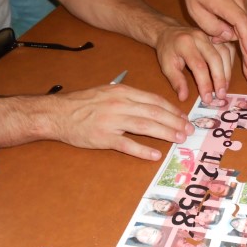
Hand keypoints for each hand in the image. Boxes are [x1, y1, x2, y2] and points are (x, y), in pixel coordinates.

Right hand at [47, 84, 193, 159]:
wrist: (57, 113)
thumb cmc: (82, 103)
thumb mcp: (107, 91)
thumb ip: (128, 96)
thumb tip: (150, 104)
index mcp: (122, 92)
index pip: (154, 100)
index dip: (172, 109)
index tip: (184, 117)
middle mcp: (120, 104)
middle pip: (155, 113)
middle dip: (175, 122)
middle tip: (188, 130)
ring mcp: (112, 121)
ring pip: (146, 126)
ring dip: (166, 133)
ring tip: (179, 139)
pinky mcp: (104, 137)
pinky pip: (127, 145)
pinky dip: (143, 150)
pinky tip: (155, 155)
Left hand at [155, 25, 235, 101]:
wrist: (168, 31)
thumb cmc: (167, 50)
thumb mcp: (167, 66)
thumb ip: (176, 81)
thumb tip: (184, 98)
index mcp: (185, 44)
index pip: (199, 66)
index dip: (205, 84)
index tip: (207, 99)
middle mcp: (199, 37)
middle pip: (215, 59)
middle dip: (220, 79)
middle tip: (221, 96)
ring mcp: (210, 35)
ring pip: (225, 53)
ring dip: (227, 72)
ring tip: (224, 88)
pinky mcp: (216, 36)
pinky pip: (228, 49)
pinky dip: (230, 63)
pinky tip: (227, 75)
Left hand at [180, 0, 246, 76]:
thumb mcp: (195, 10)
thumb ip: (212, 26)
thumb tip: (229, 37)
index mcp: (226, 1)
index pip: (242, 25)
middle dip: (245, 46)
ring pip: (246, 21)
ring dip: (239, 34)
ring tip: (225, 41)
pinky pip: (245, 14)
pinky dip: (239, 25)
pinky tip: (227, 28)